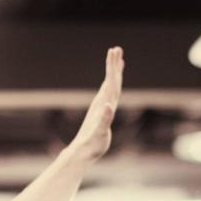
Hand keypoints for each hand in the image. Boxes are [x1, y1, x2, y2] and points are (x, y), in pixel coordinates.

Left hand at [66, 46, 122, 161]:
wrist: (83, 151)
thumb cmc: (92, 143)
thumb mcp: (100, 132)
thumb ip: (104, 119)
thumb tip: (108, 106)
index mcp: (104, 104)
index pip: (111, 81)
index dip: (113, 67)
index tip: (115, 52)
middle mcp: (103, 103)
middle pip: (110, 80)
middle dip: (114, 64)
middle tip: (117, 48)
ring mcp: (102, 107)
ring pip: (110, 86)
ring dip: (114, 73)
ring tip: (117, 61)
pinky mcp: (102, 113)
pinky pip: (109, 95)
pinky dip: (112, 86)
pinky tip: (112, 82)